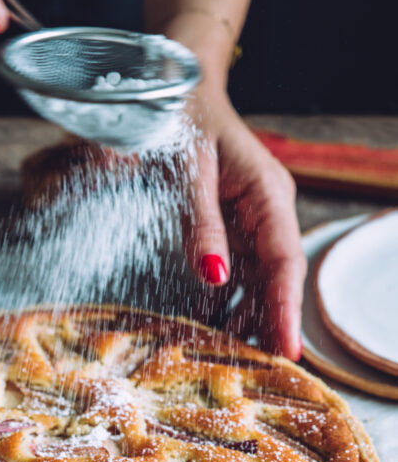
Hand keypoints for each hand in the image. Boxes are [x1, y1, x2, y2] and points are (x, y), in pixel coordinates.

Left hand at [180, 80, 304, 360]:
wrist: (173, 89)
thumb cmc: (181, 118)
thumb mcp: (188, 170)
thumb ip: (201, 223)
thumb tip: (215, 278)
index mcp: (268, 192)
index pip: (284, 260)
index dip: (285, 308)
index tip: (287, 350)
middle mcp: (267, 210)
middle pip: (277, 277)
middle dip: (272, 323)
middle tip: (265, 372)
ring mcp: (251, 219)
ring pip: (258, 279)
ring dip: (249, 318)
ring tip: (237, 362)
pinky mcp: (232, 226)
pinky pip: (236, 271)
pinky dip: (226, 302)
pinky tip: (213, 331)